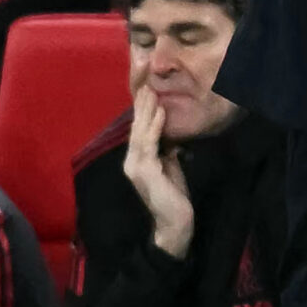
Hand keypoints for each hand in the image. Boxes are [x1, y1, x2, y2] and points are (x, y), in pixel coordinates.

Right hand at [125, 87, 193, 258]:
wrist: (174, 224)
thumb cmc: (174, 196)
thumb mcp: (170, 167)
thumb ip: (166, 152)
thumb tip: (171, 137)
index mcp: (137, 160)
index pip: (139, 130)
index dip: (142, 110)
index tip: (147, 90)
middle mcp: (131, 161)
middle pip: (136, 127)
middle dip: (141, 105)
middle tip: (145, 82)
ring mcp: (135, 167)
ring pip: (141, 133)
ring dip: (147, 111)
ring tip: (151, 92)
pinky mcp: (145, 172)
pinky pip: (149, 145)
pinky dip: (155, 127)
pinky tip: (161, 112)